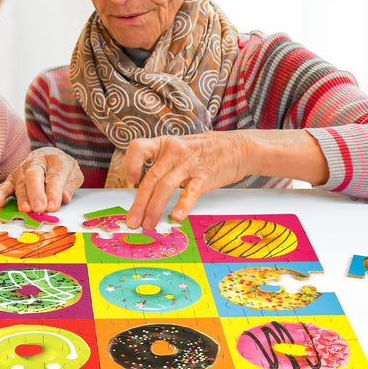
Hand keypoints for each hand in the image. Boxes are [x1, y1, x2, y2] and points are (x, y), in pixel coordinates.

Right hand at [0, 147, 83, 212]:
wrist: (49, 156)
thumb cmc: (62, 167)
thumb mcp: (73, 173)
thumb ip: (70, 185)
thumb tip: (64, 198)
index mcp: (56, 160)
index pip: (54, 176)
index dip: (54, 192)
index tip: (54, 206)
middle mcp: (37, 162)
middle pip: (34, 176)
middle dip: (36, 193)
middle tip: (40, 208)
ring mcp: (22, 170)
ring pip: (20, 183)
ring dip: (22, 197)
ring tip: (25, 209)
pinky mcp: (12, 178)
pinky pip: (5, 186)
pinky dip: (0, 195)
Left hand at [123, 132, 245, 228]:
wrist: (237, 147)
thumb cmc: (204, 151)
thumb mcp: (178, 149)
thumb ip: (162, 165)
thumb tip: (145, 193)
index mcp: (164, 144)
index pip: (138, 148)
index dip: (130, 164)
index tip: (131, 180)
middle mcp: (173, 152)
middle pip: (150, 178)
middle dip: (139, 203)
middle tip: (133, 221)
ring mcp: (189, 163)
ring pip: (165, 186)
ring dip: (154, 208)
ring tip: (148, 224)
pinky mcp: (204, 176)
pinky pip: (190, 191)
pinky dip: (182, 204)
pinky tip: (176, 215)